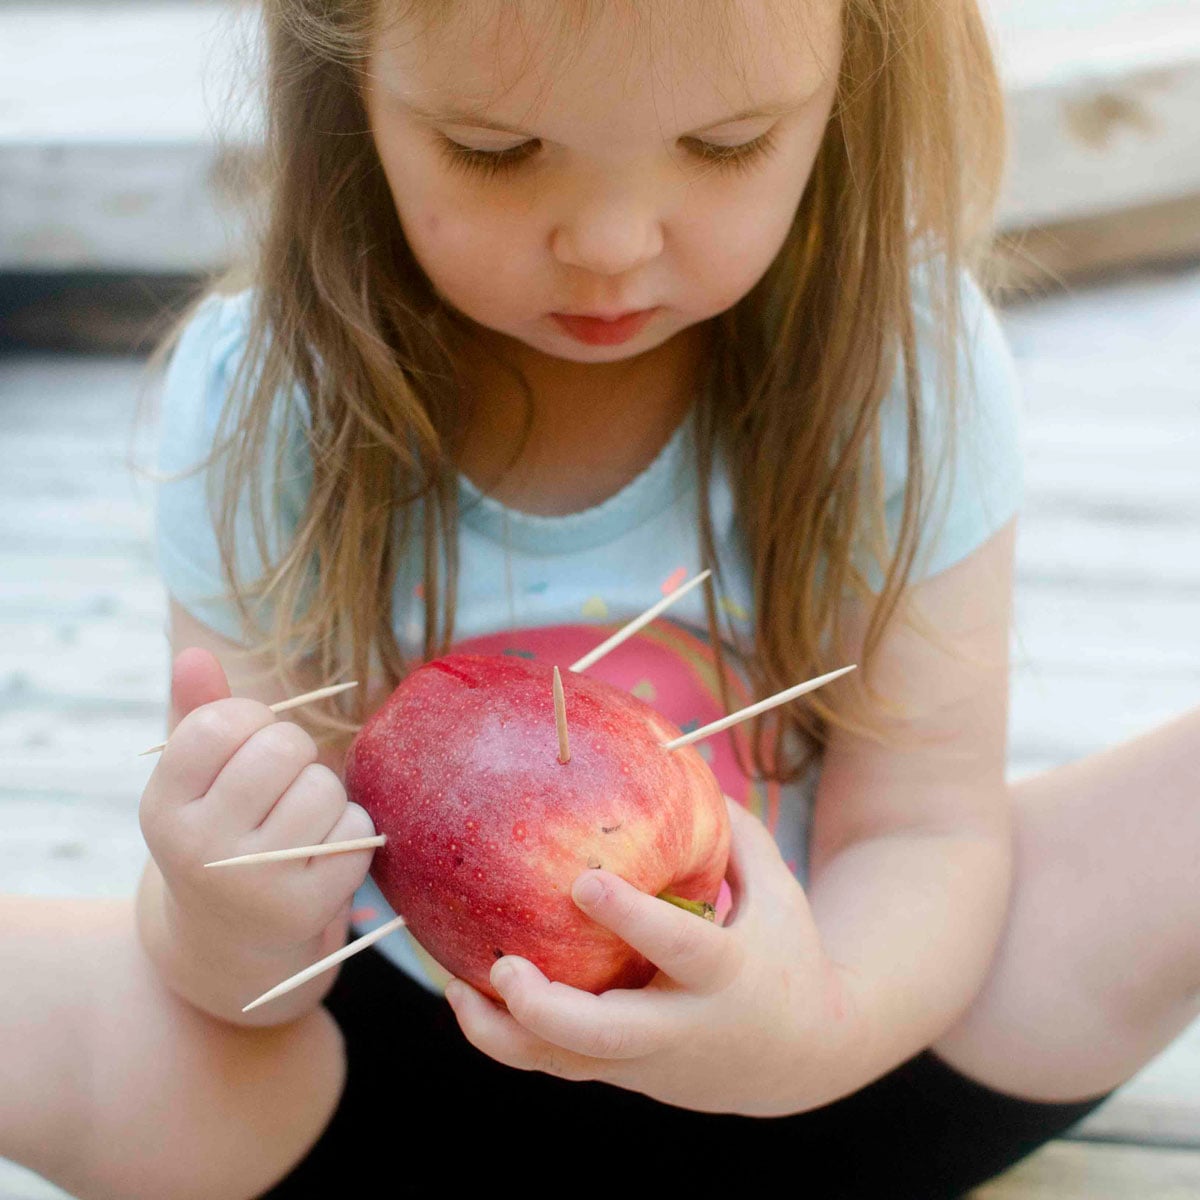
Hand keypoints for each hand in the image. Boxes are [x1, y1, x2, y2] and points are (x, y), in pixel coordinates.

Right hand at [140, 648, 376, 954]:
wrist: (229, 939)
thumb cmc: (219, 832)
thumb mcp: (196, 780)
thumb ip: (198, 713)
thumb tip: (195, 654)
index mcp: (162, 807)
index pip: (221, 722)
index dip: (253, 719)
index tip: (250, 743)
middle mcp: (198, 850)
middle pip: (283, 748)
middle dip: (296, 751)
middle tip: (285, 779)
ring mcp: (251, 884)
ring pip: (325, 788)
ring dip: (326, 792)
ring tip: (302, 818)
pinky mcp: (305, 909)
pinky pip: (358, 831)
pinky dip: (353, 830)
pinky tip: (323, 850)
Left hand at [443, 796, 859, 1115]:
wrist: (801, 1057)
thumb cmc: (786, 951)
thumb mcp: (776, 890)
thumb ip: (733, 832)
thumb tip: (679, 758)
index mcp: (728, 975)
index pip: (678, 949)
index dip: (630, 917)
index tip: (581, 880)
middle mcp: (681, 1027)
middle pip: (605, 1038)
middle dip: (546, 1009)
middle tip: (502, 965)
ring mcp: (646, 1061)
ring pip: (567, 1065)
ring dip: (507, 1033)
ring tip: (458, 988)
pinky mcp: (622, 1074)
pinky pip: (557, 1064)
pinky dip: (509, 1038)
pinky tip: (468, 997)